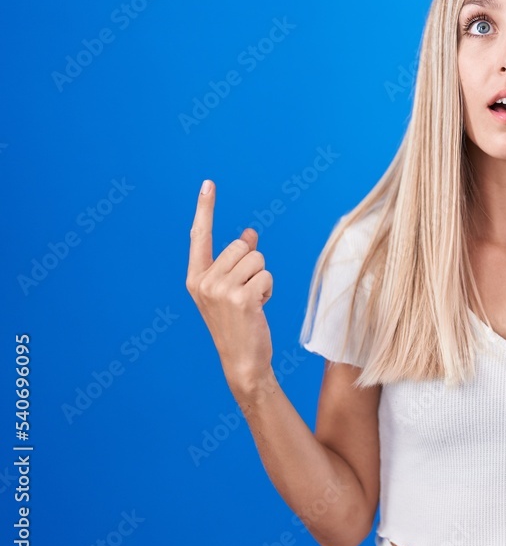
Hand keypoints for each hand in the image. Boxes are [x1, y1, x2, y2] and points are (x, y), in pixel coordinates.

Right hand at [186, 180, 273, 389]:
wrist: (241, 361)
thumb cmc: (239, 323)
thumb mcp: (232, 289)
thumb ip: (237, 261)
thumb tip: (249, 233)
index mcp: (195, 278)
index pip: (200, 236)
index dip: (205, 208)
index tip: (209, 184)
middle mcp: (203, 281)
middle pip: (241, 247)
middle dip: (253, 265)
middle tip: (247, 293)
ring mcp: (220, 289)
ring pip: (257, 259)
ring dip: (262, 278)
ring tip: (253, 302)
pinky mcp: (241, 297)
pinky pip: (267, 275)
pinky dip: (269, 290)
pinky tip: (259, 308)